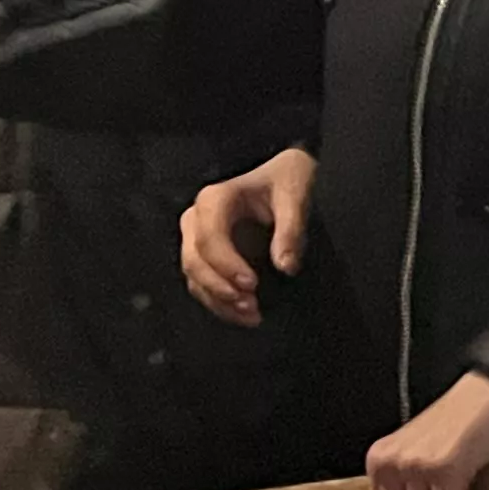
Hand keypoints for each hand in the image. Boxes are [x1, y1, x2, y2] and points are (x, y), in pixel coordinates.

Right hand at [179, 148, 318, 328]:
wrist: (282, 173)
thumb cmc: (285, 179)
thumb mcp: (294, 196)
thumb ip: (291, 229)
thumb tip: (286, 267)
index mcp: (215, 200)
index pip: (209, 238)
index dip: (226, 265)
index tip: (252, 284)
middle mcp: (196, 218)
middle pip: (194, 260)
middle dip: (220, 288)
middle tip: (252, 306)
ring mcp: (195, 237)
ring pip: (194, 275)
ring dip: (218, 300)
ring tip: (251, 316)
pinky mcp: (204, 253)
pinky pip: (200, 281)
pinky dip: (217, 301)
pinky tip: (243, 314)